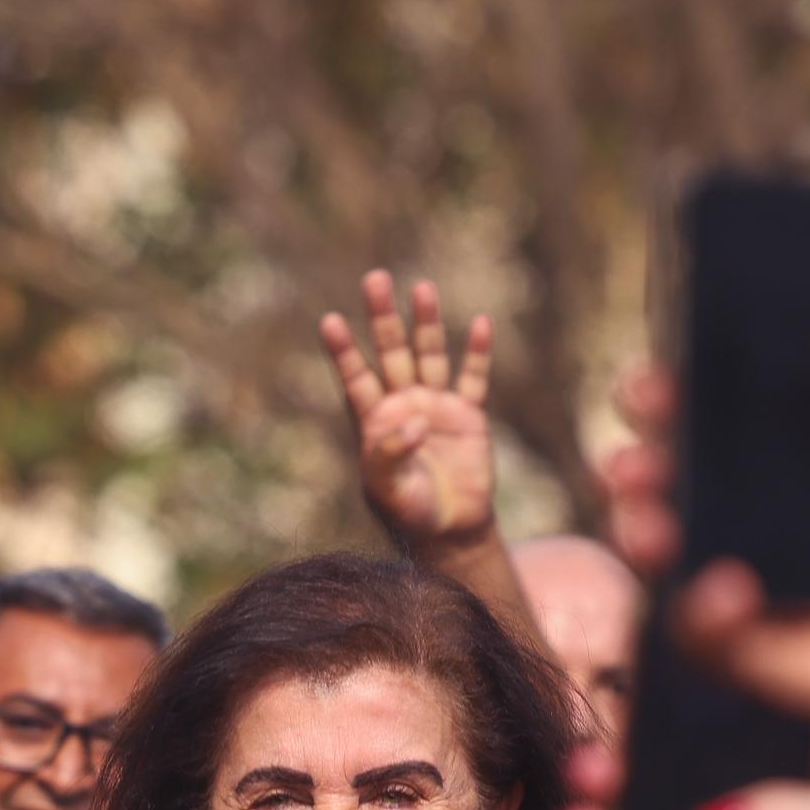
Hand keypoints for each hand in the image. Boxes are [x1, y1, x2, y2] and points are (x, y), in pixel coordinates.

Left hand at [318, 271, 499, 555]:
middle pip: (391, 352)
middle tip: (374, 278)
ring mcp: (436, 406)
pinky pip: (473, 378)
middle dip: (383, 317)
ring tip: (422, 288)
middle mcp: (403, 405)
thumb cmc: (408, 513)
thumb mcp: (388, 489)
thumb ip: (391, 455)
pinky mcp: (469, 415)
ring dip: (426, 323)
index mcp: (374, 422)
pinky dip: (477, 352)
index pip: (355, 378)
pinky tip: (478, 324)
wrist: (450, 531)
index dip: (344, 351)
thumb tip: (414, 420)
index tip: (330, 321)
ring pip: (429, 355)